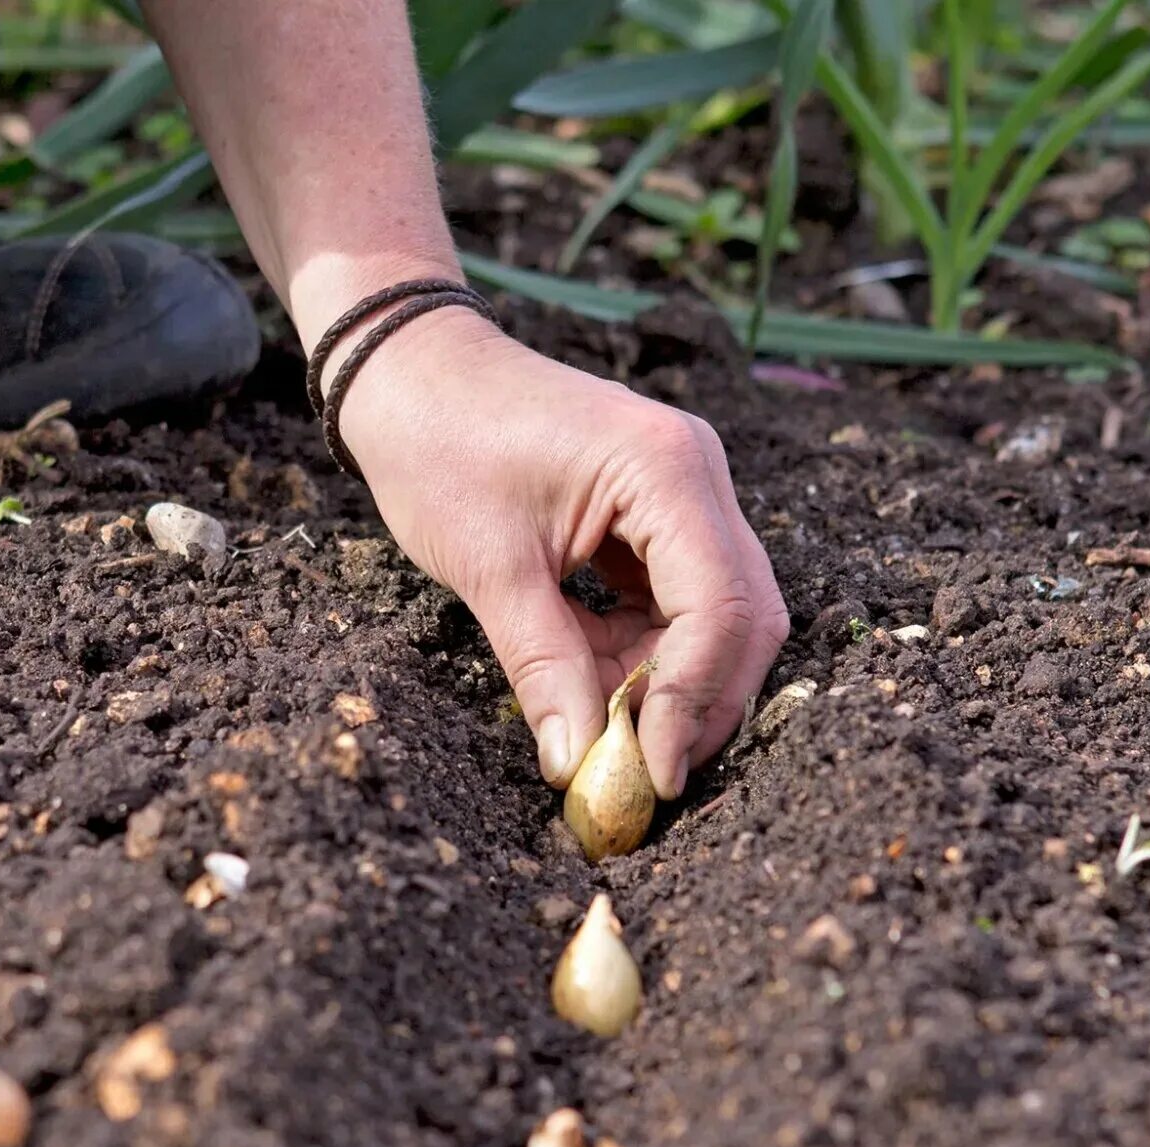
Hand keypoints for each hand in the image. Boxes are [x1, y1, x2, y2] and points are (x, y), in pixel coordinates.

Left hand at [336, 306, 788, 798]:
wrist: (409, 371)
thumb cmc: (438, 444)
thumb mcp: (489, 567)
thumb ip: (542, 667)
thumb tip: (575, 764)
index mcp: (665, 470)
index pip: (720, 606)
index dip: (694, 701)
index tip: (652, 774)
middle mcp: (695, 474)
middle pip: (740, 615)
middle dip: (696, 701)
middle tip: (640, 773)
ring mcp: (682, 491)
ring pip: (713, 615)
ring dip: (665, 682)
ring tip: (598, 729)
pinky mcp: (655, 513)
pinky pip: (674, 600)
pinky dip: (640, 652)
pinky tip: (589, 679)